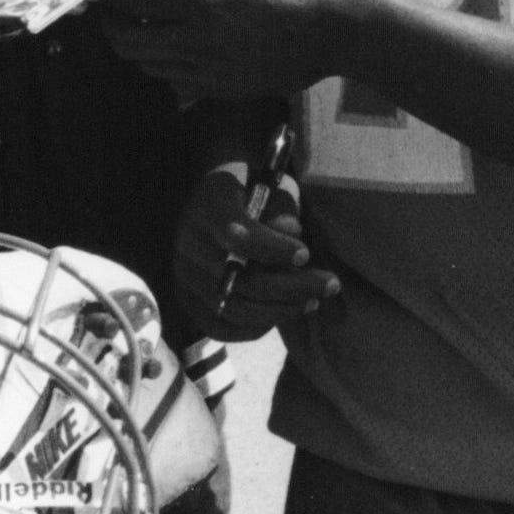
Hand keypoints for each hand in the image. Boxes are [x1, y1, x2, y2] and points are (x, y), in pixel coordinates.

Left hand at [102, 0, 346, 97]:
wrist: (336, 29)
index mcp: (199, 1)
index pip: (135, 2)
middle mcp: (195, 41)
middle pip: (131, 42)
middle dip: (112, 27)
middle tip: (111, 14)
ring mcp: (208, 71)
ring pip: (149, 67)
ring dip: (135, 49)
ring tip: (138, 31)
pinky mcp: (223, 89)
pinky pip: (176, 83)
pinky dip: (162, 68)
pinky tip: (171, 52)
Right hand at [171, 165, 337, 340]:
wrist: (216, 200)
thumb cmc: (253, 189)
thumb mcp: (271, 186)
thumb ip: (282, 209)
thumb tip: (292, 241)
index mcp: (209, 202)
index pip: (237, 235)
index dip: (273, 249)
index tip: (305, 254)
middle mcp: (188, 240)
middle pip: (240, 279)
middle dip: (293, 287)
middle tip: (330, 285)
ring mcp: (183, 273)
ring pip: (233, 308)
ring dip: (280, 311)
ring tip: (313, 301)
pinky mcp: (186, 298)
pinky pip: (218, 327)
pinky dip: (254, 328)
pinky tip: (282, 314)